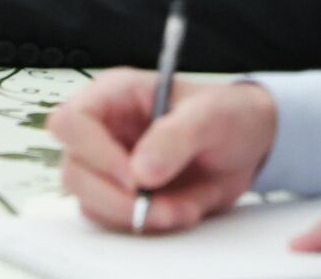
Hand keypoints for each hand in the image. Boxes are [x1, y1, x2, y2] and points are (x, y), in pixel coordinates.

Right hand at [49, 71, 277, 233]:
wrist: (249, 145)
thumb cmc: (227, 114)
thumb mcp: (211, 115)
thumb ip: (175, 136)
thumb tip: (139, 172)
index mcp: (115, 95)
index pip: (70, 122)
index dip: (93, 152)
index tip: (133, 176)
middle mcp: (103, 131)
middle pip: (74, 172)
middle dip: (117, 199)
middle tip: (161, 207)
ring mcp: (109, 167)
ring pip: (90, 203)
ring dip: (137, 216)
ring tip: (183, 208)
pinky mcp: (122, 196)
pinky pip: (115, 222)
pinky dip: (149, 225)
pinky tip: (181, 210)